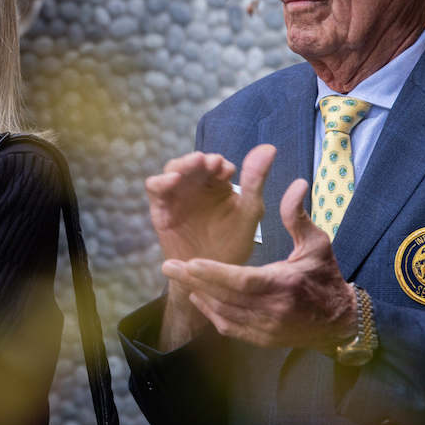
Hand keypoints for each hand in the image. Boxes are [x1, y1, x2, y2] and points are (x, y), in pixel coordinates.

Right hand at [146, 145, 274, 264]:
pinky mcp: (161, 209)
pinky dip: (161, 180)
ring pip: (173, 169)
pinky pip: (154, 188)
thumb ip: (256, 180)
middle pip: (192, 163)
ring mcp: (177, 196)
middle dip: (200, 159)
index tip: (227, 170)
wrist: (212, 277)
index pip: (214, 164)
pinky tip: (174, 180)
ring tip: (195, 164)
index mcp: (217, 185)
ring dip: (183, 164)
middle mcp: (196, 187)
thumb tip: (269, 147)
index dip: (219, 163)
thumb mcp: (249, 211)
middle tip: (210, 162)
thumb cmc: (232, 244)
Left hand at [164, 177, 356, 352]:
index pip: (242, 280)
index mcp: (284, 283)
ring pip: (224, 313)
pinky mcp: (263, 340)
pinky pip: (230, 328)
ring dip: (200, 295)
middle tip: (169, 267)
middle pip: (225, 297)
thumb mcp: (317, 244)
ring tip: (180, 277)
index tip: (190, 262)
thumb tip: (297, 183)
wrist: (340, 321)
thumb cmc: (326, 277)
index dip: (214, 273)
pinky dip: (212, 313)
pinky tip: (199, 296)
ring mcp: (267, 329)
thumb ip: (299, 216)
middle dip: (194, 281)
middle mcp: (274, 310)